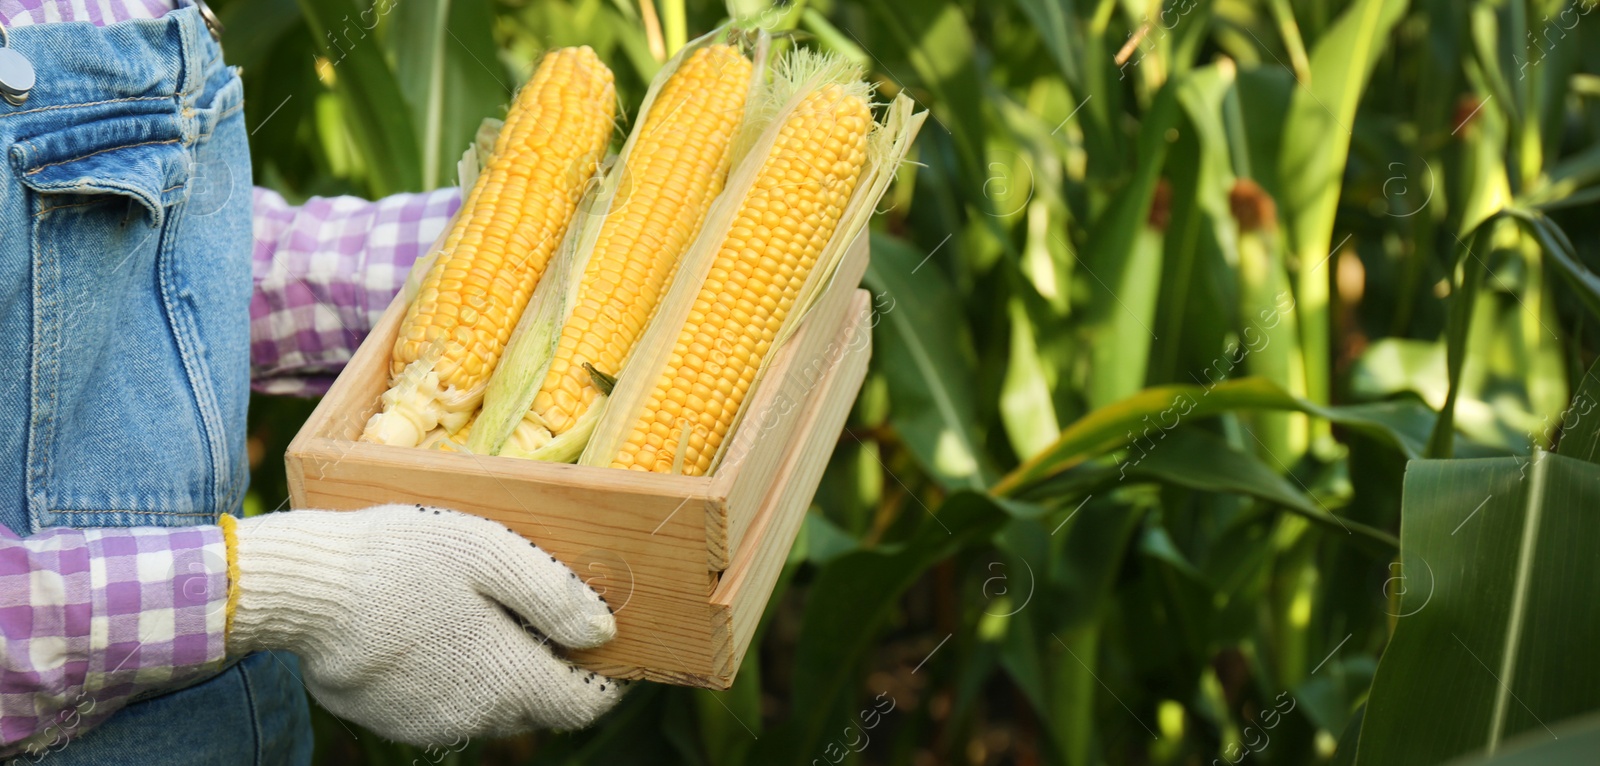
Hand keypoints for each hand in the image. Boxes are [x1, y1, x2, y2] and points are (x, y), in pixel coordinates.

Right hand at [225, 504, 624, 744]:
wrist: (303, 590)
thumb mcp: (491, 553)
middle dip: (549, 664)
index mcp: (508, 680)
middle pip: (539, 703)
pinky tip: (432, 626)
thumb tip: (605, 632)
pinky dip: (455, 673)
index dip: (602, 674)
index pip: (583, 704)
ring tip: (479, 609)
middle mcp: (476, 718)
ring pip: (492, 704)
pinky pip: (446, 703)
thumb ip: (555, 595)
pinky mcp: (393, 720)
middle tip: (535, 607)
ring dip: (500, 668)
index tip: (600, 637)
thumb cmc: (401, 558)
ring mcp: (430, 725)